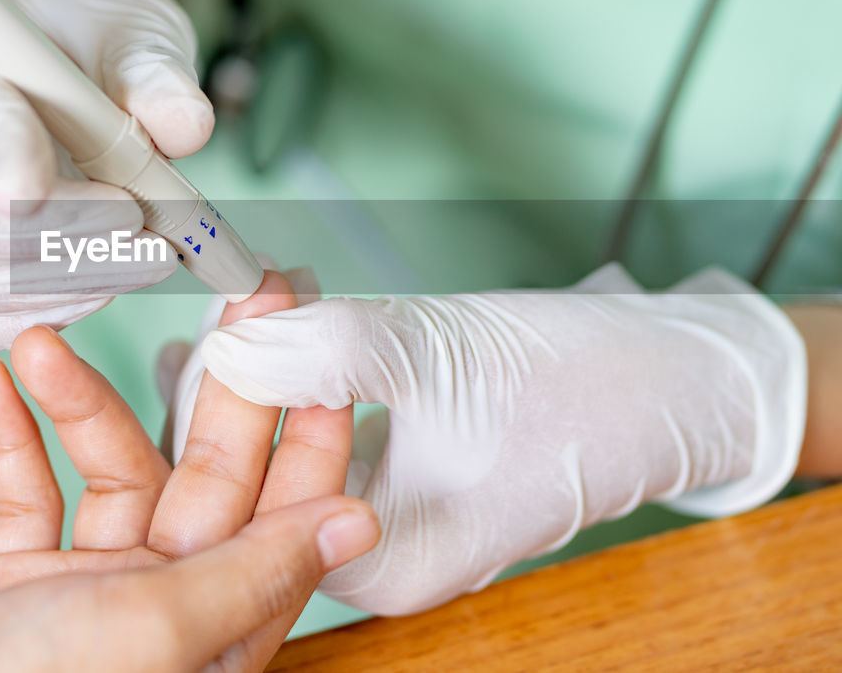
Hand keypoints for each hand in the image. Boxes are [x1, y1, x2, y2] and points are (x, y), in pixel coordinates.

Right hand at [0, 0, 212, 351]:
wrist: (61, 65)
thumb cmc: (82, 38)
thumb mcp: (129, 28)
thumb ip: (151, 69)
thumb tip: (185, 127)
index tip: (33, 190)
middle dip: (26, 232)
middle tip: (132, 223)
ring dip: (49, 282)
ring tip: (143, 256)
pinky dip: (37, 315)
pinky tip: (104, 286)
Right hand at [0, 272, 377, 671]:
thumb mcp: (151, 628)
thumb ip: (251, 571)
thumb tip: (357, 522)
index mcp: (215, 630)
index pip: (288, 515)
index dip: (310, 430)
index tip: (317, 346)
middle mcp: (161, 605)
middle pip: (207, 474)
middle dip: (220, 383)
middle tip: (237, 299)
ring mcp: (86, 591)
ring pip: (109, 470)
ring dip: (78, 402)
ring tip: (42, 342)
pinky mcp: (11, 585)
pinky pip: (25, 494)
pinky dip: (10, 440)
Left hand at [200, 263, 806, 614]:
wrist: (667, 379)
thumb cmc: (579, 385)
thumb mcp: (439, 360)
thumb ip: (328, 354)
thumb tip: (229, 347)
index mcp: (372, 562)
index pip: (245, 496)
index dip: (208, 403)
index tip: (191, 323)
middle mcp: (366, 553)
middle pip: (257, 468)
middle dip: (230, 378)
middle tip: (214, 299)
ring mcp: (380, 514)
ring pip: (283, 439)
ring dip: (263, 364)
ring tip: (242, 296)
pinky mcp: (395, 473)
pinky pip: (316, 422)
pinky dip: (298, 370)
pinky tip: (273, 321)